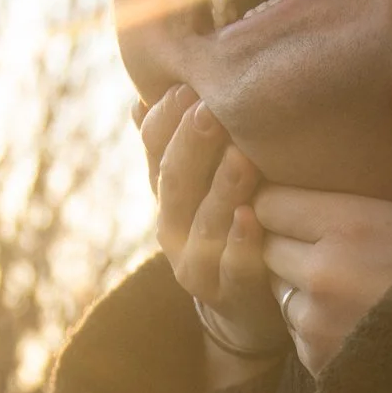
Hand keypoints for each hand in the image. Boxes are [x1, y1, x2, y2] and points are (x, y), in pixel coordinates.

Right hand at [141, 84, 284, 373]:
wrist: (245, 305)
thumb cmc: (228, 226)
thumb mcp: (201, 184)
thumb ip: (177, 145)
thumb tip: (140, 99)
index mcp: (165, 194)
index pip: (153, 150)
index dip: (165, 120)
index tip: (185, 87)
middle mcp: (171, 228)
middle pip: (175, 182)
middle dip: (191, 145)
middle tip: (210, 109)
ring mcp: (196, 264)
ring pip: (204, 223)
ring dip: (221, 189)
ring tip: (240, 157)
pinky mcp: (229, 294)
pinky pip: (233, 267)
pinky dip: (240, 243)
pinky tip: (251, 218)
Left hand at [252, 80, 391, 375]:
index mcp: (354, 226)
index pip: (270, 202)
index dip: (283, 201)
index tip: (305, 204)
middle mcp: (323, 274)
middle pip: (267, 246)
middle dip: (287, 242)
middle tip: (327, 244)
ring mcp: (317, 325)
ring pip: (278, 292)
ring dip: (299, 288)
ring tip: (348, 288)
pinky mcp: (320, 366)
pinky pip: (297, 337)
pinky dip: (316, 330)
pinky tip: (358, 325)